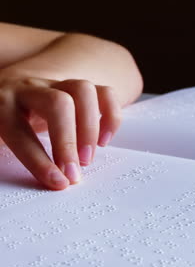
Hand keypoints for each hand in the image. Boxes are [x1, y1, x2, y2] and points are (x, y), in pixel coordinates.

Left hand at [0, 76, 121, 189]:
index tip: (59, 182)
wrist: (10, 87)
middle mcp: (31, 89)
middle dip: (70, 140)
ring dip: (91, 128)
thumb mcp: (0, 133)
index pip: (21, 131)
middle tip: (75, 171)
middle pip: (58, 104)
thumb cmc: (5, 118)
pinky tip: (104, 140)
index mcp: (3, 104)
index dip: (39, 161)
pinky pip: (104, 92)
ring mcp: (57, 83)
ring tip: (88, 158)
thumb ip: (15, 147)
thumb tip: (45, 177)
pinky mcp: (78, 86)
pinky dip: (111, 116)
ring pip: (83, 91)